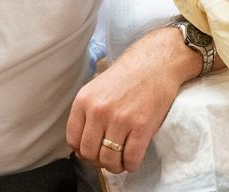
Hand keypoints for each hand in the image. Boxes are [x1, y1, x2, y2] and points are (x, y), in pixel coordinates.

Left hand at [67, 28, 190, 173]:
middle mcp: (98, 110)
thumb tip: (84, 144)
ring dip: (115, 166)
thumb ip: (88, 112)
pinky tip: (133, 159)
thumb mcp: (97, 88)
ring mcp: (120, 119)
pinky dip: (131, 165)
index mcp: (83, 101)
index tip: (93, 151)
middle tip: (109, 157)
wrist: (155, 63)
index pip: (73, 140)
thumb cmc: (128, 76)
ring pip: (109, 160)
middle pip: (89, 153)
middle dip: (98, 161)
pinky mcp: (141, 126)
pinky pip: (131, 159)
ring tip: (121, 160)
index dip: (83, 152)